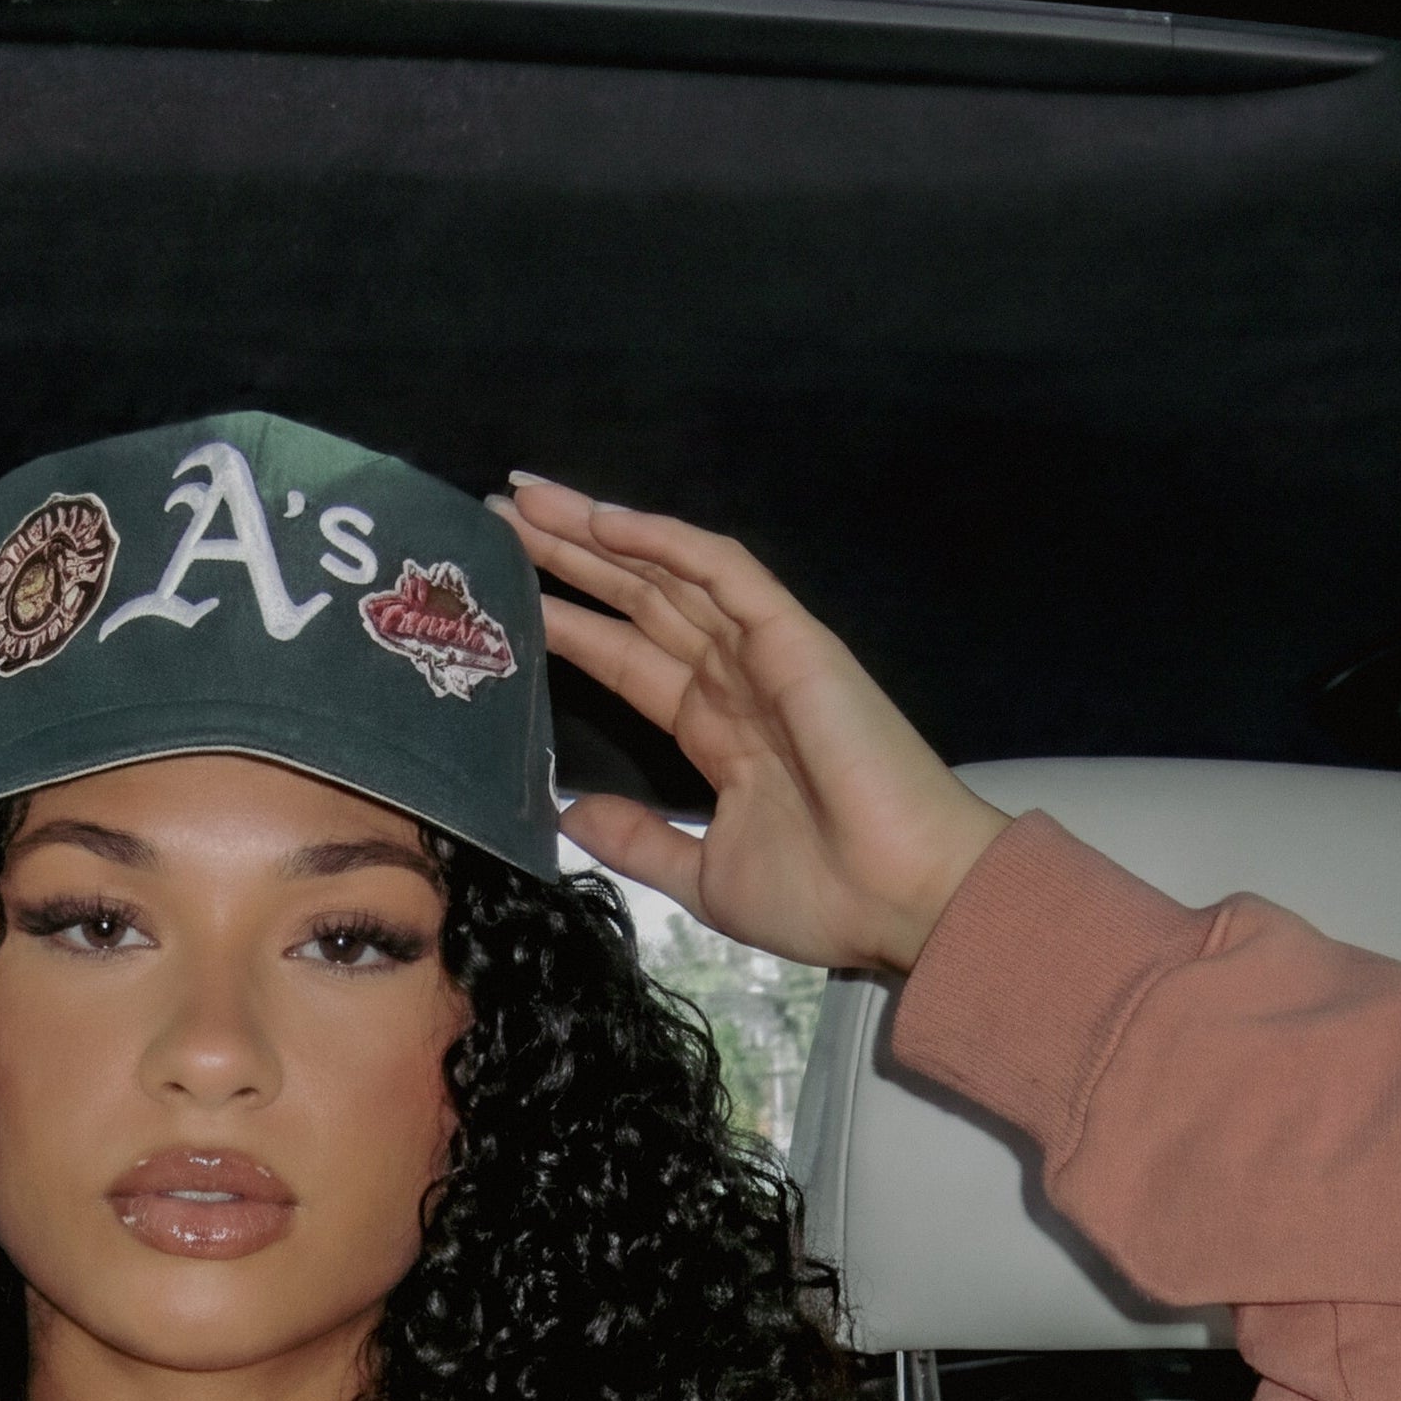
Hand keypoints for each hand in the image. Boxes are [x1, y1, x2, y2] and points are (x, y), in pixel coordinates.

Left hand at [503, 477, 1006, 975]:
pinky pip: (722, 571)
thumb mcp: (704, 878)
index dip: (566, 622)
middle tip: (493, 516)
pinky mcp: (794, 639)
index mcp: (718, 732)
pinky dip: (665, 541)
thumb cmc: (827, 897)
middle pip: (634, 600)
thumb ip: (641, 840)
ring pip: (666, 572)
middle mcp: (735, 682)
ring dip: (595, 533)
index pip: (624, 660)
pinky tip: (603, 522)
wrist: (906, 901)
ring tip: (523, 499)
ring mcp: (764, 654)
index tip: (501, 598)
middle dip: (565, 557)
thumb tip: (571, 815)